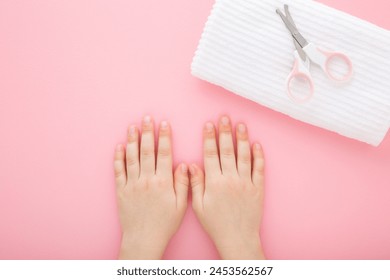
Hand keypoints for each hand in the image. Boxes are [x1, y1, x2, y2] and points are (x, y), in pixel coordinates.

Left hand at [114, 116, 188, 258]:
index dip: (165, 137)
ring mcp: (132, 184)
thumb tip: (184, 165)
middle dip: (147, 132)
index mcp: (163, 182)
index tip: (165, 124)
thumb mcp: (181, 205)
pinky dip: (118, 158)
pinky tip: (120, 146)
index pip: (164, 154)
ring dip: (132, 140)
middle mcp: (146, 180)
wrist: (144, 239)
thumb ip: (183, 183)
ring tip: (133, 126)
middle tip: (147, 118)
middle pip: (147, 151)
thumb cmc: (165, 223)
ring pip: (132, 157)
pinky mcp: (121, 190)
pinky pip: (118, 171)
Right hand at [189, 116, 265, 258]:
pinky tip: (256, 144)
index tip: (208, 124)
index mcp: (215, 182)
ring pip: (244, 155)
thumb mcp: (199, 206)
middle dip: (225, 132)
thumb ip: (195, 184)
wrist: (237, 238)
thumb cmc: (215, 223)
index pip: (211, 154)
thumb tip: (191, 165)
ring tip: (240, 124)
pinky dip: (259, 156)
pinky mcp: (258, 188)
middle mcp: (231, 179)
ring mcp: (246, 182)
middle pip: (228, 150)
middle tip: (224, 116)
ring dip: (242, 139)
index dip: (209, 138)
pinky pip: (259, 169)